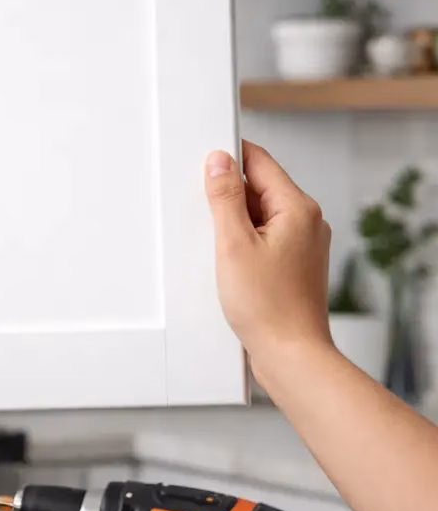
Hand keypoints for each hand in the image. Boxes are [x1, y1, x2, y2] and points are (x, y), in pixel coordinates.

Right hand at [204, 141, 333, 363]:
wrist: (290, 354)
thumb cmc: (268, 306)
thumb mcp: (234, 244)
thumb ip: (225, 197)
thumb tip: (219, 160)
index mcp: (298, 209)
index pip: (260, 162)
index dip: (229, 157)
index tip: (202, 160)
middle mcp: (307, 222)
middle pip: (259, 187)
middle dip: (227, 194)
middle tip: (204, 213)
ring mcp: (302, 244)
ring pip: (260, 214)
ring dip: (233, 221)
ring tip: (219, 246)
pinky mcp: (293, 263)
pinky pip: (263, 237)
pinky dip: (242, 241)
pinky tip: (228, 261)